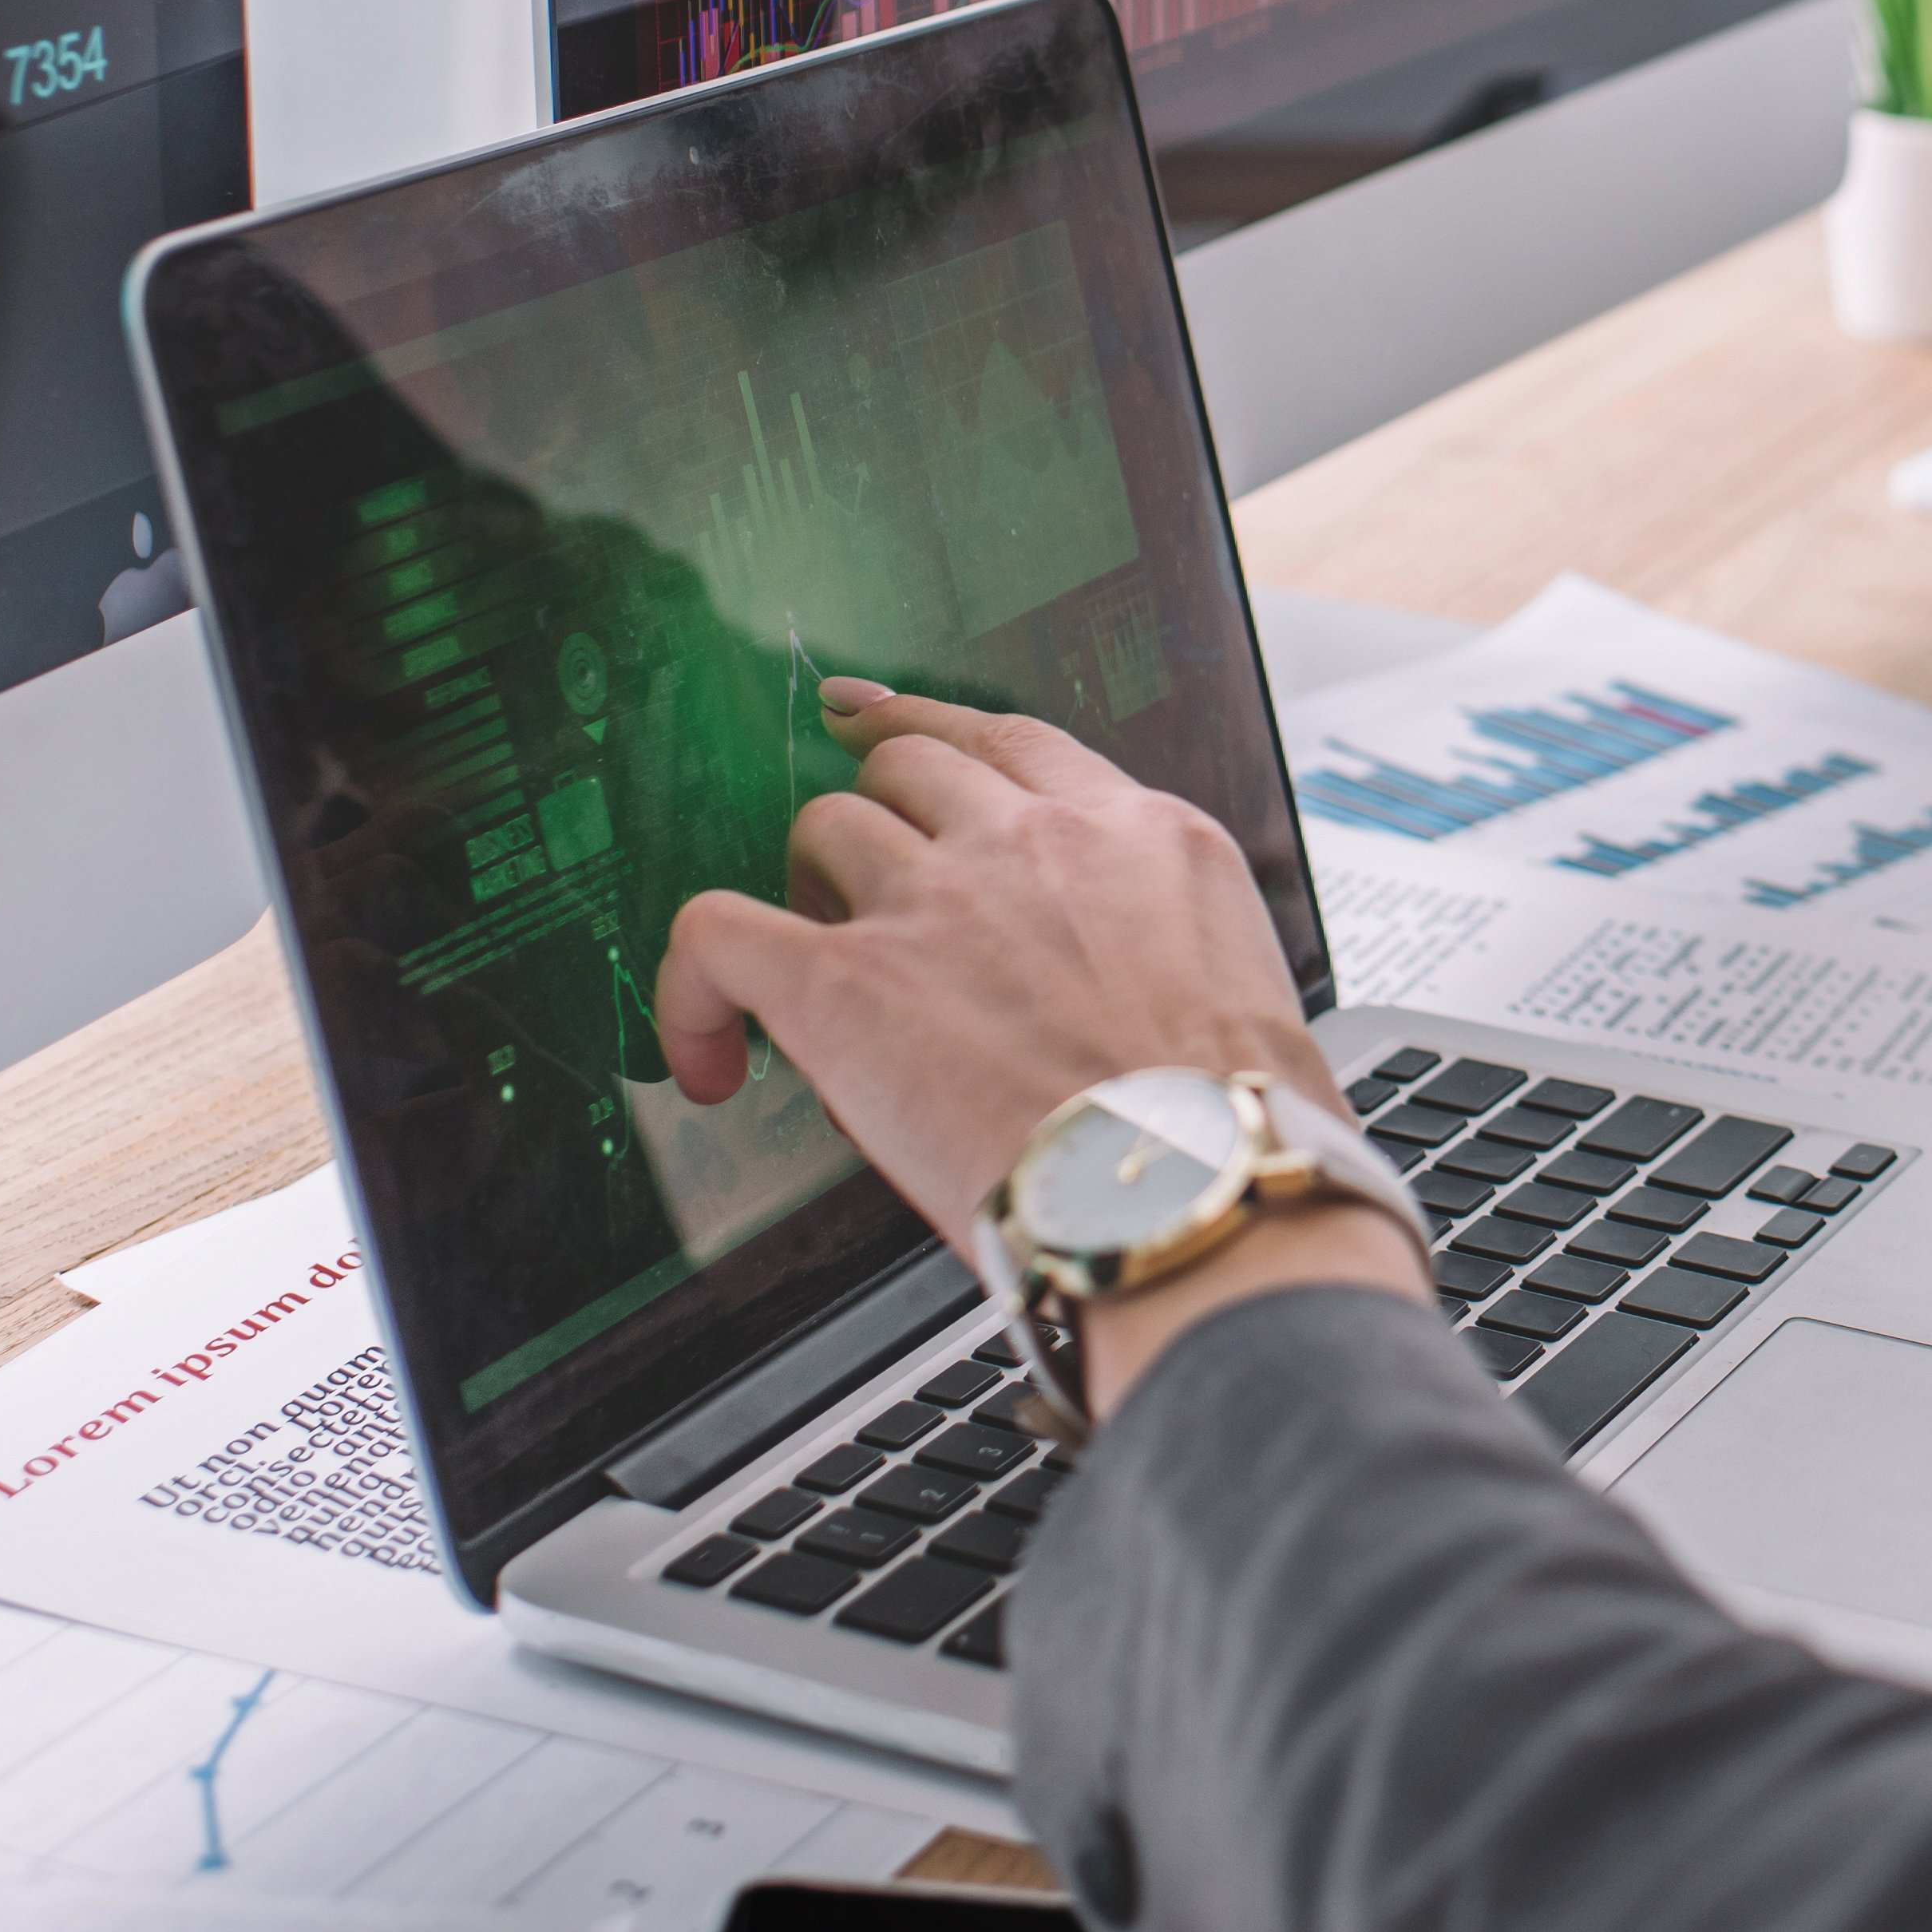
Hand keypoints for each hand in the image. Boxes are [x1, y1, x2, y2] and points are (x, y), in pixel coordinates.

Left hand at [654, 686, 1430, 1417]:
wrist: (1198, 1199)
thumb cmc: (1237, 1138)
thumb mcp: (1240, 988)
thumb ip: (1159, 949)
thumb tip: (1112, 998)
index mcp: (1144, 838)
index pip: (1014, 742)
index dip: (936, 733)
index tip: (891, 732)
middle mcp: (1035, 844)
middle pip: (908, 765)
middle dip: (878, 816)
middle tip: (860, 887)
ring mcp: (937, 902)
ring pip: (822, 825)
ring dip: (809, 886)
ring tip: (811, 959)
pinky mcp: (846, 985)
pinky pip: (716, 933)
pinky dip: (691, 985)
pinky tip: (706, 1047)